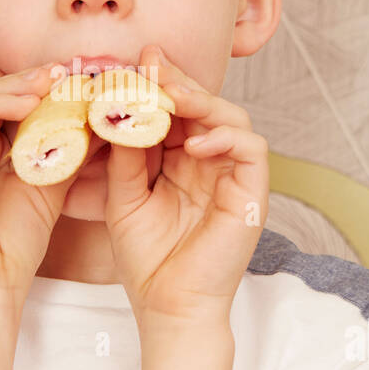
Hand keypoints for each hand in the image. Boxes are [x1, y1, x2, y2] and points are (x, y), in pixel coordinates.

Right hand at [0, 62, 85, 323]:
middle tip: (71, 69)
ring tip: (55, 81)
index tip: (81, 75)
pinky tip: (32, 102)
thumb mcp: (50, 183)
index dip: (39, 80)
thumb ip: (67, 146)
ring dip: (17, 84)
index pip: (3, 94)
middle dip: (30, 75)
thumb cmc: (12, 246)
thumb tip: (103, 111)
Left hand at [102, 44, 268, 327]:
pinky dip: (224, 136)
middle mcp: (210, 160)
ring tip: (169, 96)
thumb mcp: (122, 197)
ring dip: (201, 100)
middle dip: (176, 81)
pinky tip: (193, 144)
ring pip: (230, 116)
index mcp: (180, 159)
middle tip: (150, 63)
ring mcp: (233, 174)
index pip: (175, 110)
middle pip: (203, 105)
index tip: (131, 64)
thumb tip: (116, 107)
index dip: (157, 85)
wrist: (168, 306)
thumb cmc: (146, 259)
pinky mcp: (253, 191)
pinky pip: (250, 147)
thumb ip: (124, 155)